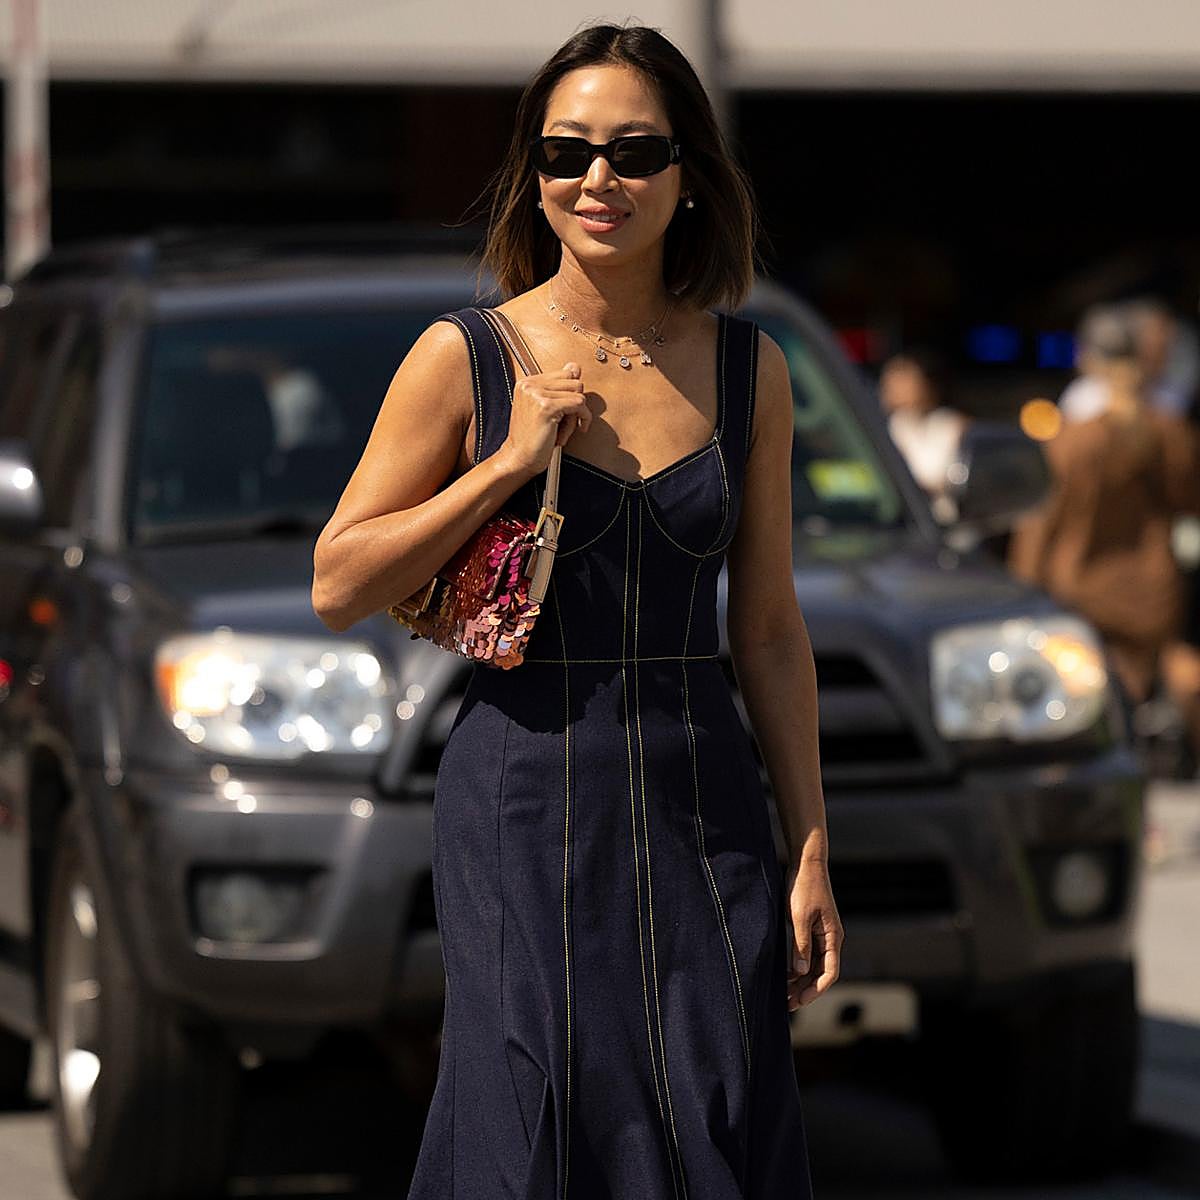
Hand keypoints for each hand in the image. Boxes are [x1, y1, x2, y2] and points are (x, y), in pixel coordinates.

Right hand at [499, 362, 591, 477]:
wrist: (518, 459)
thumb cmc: (532, 438)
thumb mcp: (544, 408)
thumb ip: (558, 387)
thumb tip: (575, 366)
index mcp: (527, 382)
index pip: (566, 373)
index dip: (571, 394)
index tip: (566, 413)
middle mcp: (530, 384)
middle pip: (574, 381)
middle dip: (575, 403)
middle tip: (563, 424)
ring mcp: (537, 394)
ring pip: (578, 392)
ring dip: (577, 414)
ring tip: (561, 430)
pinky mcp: (546, 407)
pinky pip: (579, 404)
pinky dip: (582, 419)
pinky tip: (570, 433)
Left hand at [785, 857, 842, 1010]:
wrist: (806, 862)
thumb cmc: (803, 887)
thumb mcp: (799, 916)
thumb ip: (801, 945)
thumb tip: (801, 972)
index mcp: (832, 937)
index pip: (830, 972)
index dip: (816, 989)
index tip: (800, 1001)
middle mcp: (830, 938)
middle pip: (821, 972)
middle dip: (806, 989)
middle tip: (787, 1004)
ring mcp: (822, 934)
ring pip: (814, 965)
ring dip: (801, 980)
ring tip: (784, 994)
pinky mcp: (812, 928)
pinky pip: (808, 954)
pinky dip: (798, 966)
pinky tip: (785, 974)